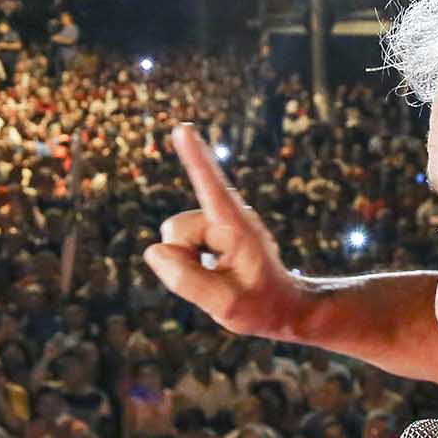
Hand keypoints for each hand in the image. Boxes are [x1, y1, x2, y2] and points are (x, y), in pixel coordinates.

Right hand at [142, 125, 309, 340]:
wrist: (283, 308)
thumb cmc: (261, 306)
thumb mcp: (226, 305)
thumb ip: (186, 280)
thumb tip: (154, 251)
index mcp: (238, 228)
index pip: (212, 188)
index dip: (196, 159)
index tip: (183, 129)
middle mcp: (226, 216)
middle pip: (174, 229)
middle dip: (183, 258)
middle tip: (221, 280)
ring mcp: (216, 223)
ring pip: (172, 238)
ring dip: (186, 262)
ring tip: (220, 278)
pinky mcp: (208, 231)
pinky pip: (176, 246)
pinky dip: (187, 263)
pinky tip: (215, 272)